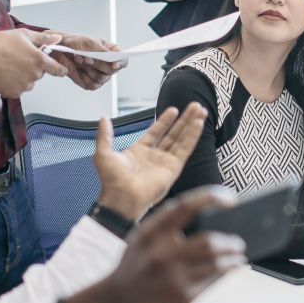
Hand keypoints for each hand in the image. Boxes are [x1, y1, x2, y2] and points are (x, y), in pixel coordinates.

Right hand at [0, 29, 67, 97]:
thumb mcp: (23, 35)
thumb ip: (43, 38)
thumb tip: (57, 39)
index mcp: (40, 60)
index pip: (58, 70)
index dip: (60, 70)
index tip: (61, 70)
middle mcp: (34, 75)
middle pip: (40, 74)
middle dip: (34, 68)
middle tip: (21, 60)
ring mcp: (23, 85)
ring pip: (29, 83)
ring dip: (24, 77)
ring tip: (11, 67)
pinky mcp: (13, 93)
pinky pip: (18, 90)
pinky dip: (14, 85)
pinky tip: (6, 75)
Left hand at [51, 33, 123, 90]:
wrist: (62, 50)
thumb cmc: (78, 42)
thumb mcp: (91, 42)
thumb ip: (103, 51)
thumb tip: (114, 60)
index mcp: (113, 53)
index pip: (124, 61)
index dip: (121, 64)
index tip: (114, 64)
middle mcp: (109, 65)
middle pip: (111, 71)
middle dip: (98, 65)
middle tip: (87, 58)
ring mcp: (100, 75)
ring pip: (101, 79)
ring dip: (88, 70)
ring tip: (79, 60)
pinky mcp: (90, 83)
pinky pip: (91, 85)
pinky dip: (83, 77)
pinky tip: (78, 68)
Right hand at [64, 187, 245, 302]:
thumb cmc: (134, 265)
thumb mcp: (140, 237)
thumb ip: (166, 221)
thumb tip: (202, 205)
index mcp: (152, 235)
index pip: (186, 206)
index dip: (211, 197)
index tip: (230, 198)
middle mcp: (162, 256)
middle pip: (209, 241)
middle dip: (229, 241)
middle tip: (238, 242)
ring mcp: (173, 279)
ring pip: (217, 263)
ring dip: (233, 257)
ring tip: (238, 254)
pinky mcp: (182, 299)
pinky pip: (213, 281)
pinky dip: (227, 272)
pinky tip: (232, 267)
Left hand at [94, 103, 206, 219]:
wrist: (121, 197)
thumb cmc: (111, 180)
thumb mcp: (103, 153)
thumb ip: (105, 135)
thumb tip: (103, 118)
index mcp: (140, 151)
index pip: (156, 131)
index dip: (165, 120)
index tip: (173, 110)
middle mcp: (155, 155)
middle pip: (173, 132)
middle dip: (184, 119)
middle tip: (194, 105)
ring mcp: (166, 161)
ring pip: (182, 138)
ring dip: (191, 123)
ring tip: (200, 110)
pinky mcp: (174, 167)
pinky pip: (186, 148)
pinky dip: (193, 135)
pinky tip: (198, 123)